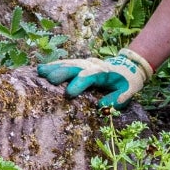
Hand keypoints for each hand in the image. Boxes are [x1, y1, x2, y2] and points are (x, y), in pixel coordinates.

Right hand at [34, 49, 153, 105]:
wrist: (129, 66)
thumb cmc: (127, 81)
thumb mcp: (129, 91)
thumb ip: (118, 98)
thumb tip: (102, 106)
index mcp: (104, 72)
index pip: (90, 76)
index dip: (79, 84)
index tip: (69, 93)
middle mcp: (93, 65)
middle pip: (76, 67)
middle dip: (62, 73)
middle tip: (49, 80)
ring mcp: (85, 63)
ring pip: (68, 63)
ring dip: (54, 67)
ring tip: (40, 72)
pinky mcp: (80, 64)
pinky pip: (66, 64)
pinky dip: (54, 66)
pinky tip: (42, 69)